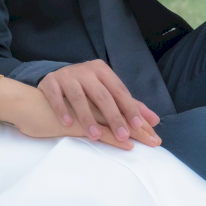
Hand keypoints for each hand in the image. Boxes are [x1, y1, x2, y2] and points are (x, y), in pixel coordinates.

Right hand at [38, 60, 160, 149]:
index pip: (119, 90)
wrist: (51, 84)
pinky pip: (56, 96)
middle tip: (122, 135)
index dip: (129, 108)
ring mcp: (66, 76)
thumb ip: (129, 106)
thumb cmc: (83, 92)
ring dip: (87, 117)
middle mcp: (85, 71)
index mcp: (101, 70)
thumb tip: (156, 120)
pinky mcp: (50, 82)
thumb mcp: (106, 94)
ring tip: (95, 136)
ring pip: (79, 97)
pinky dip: (62, 109)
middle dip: (113, 116)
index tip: (137, 126)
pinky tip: (68, 124)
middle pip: (102, 95)